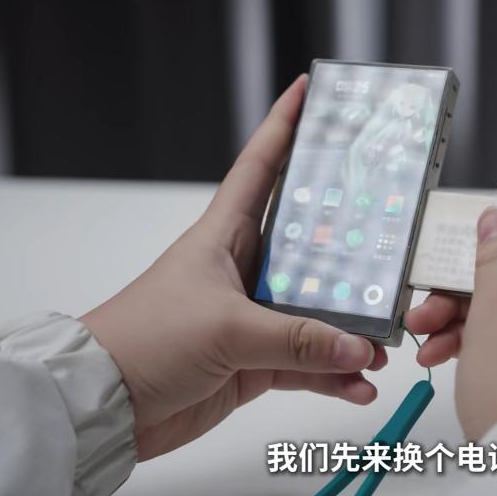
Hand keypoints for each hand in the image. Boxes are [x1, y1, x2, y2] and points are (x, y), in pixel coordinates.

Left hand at [80, 75, 387, 460]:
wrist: (102, 402)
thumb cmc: (144, 339)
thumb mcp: (226, 329)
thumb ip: (297, 341)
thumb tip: (358, 349)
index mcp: (224, 235)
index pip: (261, 166)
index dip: (284, 127)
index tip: (311, 92)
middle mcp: (242, 269)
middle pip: (309, 244)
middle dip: (351, 245)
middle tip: (393, 240)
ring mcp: (250, 317)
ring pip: (316, 313)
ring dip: (350, 330)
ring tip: (382, 347)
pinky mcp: (253, 361)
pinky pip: (306, 363)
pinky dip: (334, 377)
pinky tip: (358, 387)